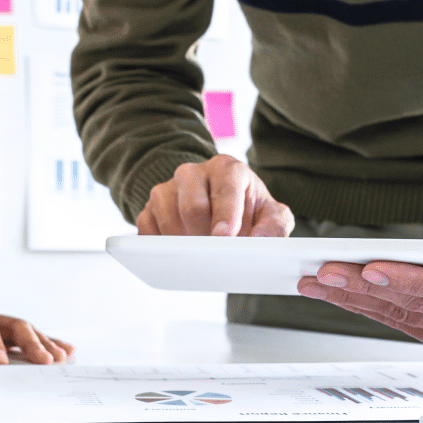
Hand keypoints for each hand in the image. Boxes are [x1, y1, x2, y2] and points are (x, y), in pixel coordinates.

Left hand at [0, 283, 74, 363]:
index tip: (2, 362)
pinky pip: (30, 332)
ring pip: (26, 328)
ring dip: (44, 343)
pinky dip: (49, 340)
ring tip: (60, 359)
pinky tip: (65, 350)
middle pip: (14, 324)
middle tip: (45, 361)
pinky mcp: (6, 329)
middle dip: (31, 342)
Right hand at [138, 155, 293, 236]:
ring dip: (182, 241)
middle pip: (192, 206)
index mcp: (227, 169)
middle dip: (203, 236)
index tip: (224, 237)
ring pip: (165, 215)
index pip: (224, 190)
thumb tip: (259, 241)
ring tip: (198, 251)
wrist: (220, 205)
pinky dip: (159, 243)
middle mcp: (194, 173)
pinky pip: (146, 225)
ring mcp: (169, 188)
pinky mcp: (150, 206)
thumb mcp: (271, 215)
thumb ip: (275, 226)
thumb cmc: (247, 209)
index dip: (225, 216)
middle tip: (214, 253)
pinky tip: (176, 250)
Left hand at [295, 198, 422, 358]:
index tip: (372, 268)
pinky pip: (406, 323)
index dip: (413, 280)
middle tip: (325, 271)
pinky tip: (340, 293)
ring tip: (319, 281)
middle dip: (368, 287)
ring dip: (358, 300)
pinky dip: (370, 307)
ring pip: (406, 317)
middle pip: (422, 304)